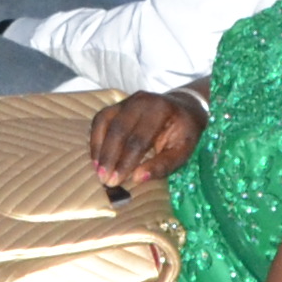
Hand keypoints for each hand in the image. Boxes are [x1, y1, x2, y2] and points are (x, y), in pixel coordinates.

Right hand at [87, 85, 210, 192]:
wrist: (185, 108)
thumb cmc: (184, 133)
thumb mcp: (183, 151)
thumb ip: (163, 165)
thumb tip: (137, 178)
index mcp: (161, 110)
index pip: (139, 139)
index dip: (126, 162)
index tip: (116, 181)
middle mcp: (142, 101)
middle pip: (119, 129)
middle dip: (110, 157)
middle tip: (104, 179)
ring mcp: (128, 100)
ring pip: (106, 122)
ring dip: (99, 148)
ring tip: (98, 170)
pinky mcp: (118, 104)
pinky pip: (101, 119)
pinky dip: (96, 139)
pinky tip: (97, 157)